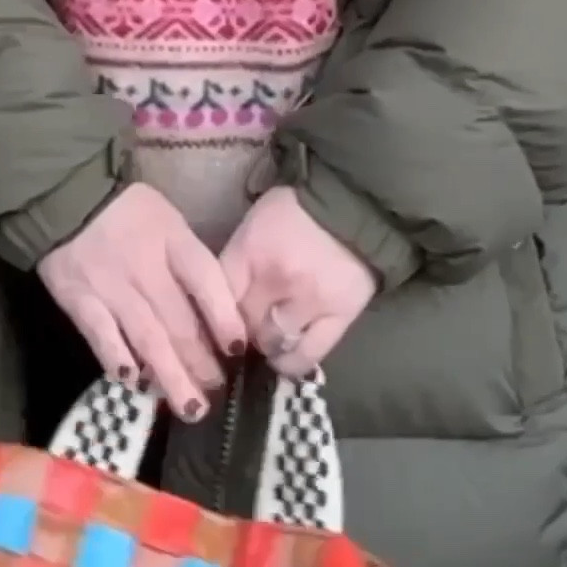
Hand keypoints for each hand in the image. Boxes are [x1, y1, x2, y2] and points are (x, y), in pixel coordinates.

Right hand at [38, 184, 245, 424]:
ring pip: (147, 338)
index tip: (237, 349)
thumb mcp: (169, 221)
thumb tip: (215, 316)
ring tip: (191, 406)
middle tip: (215, 390)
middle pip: (179, 320)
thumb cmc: (129, 212)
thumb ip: (189, 261)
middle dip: (201, 362)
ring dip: (171, 376)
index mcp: (173, 240)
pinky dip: (119, 360)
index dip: (225, 317)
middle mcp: (145, 265)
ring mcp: (111, 285)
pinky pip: (102, 336)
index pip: (206, 280)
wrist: (67, 196)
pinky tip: (135, 384)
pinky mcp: (79, 300)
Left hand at [220, 187, 377, 377]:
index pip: (216, 299)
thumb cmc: (296, 210)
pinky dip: (292, 363)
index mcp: (249, 252)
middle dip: (237, 329)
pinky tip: (284, 360)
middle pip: (241, 324)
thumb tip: (217, 301)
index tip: (211, 323)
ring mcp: (310, 301)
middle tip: (241, 328)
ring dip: (264, 344)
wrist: (356, 204)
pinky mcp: (341, 316)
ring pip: (271, 343)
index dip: (210, 316)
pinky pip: (309, 354)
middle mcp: (276, 280)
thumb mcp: (253, 225)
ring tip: (265, 339)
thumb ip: (235, 263)